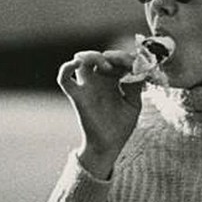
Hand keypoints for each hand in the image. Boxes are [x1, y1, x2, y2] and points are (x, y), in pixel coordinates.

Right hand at [57, 49, 142, 177]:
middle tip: (124, 65)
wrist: (109, 146)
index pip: (117, 60)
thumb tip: (135, 69)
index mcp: (113, 81)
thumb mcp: (133, 104)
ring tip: (107, 65)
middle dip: (114, 56)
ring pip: (81, 59)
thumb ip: (135, 86)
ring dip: (93, 56)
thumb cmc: (120, 126)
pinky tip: (77, 63)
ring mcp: (86, 86)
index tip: (137, 64)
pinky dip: (67, 67)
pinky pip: (64, 78)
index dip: (127, 58)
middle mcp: (98, 80)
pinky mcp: (77, 96)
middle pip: (100, 55)